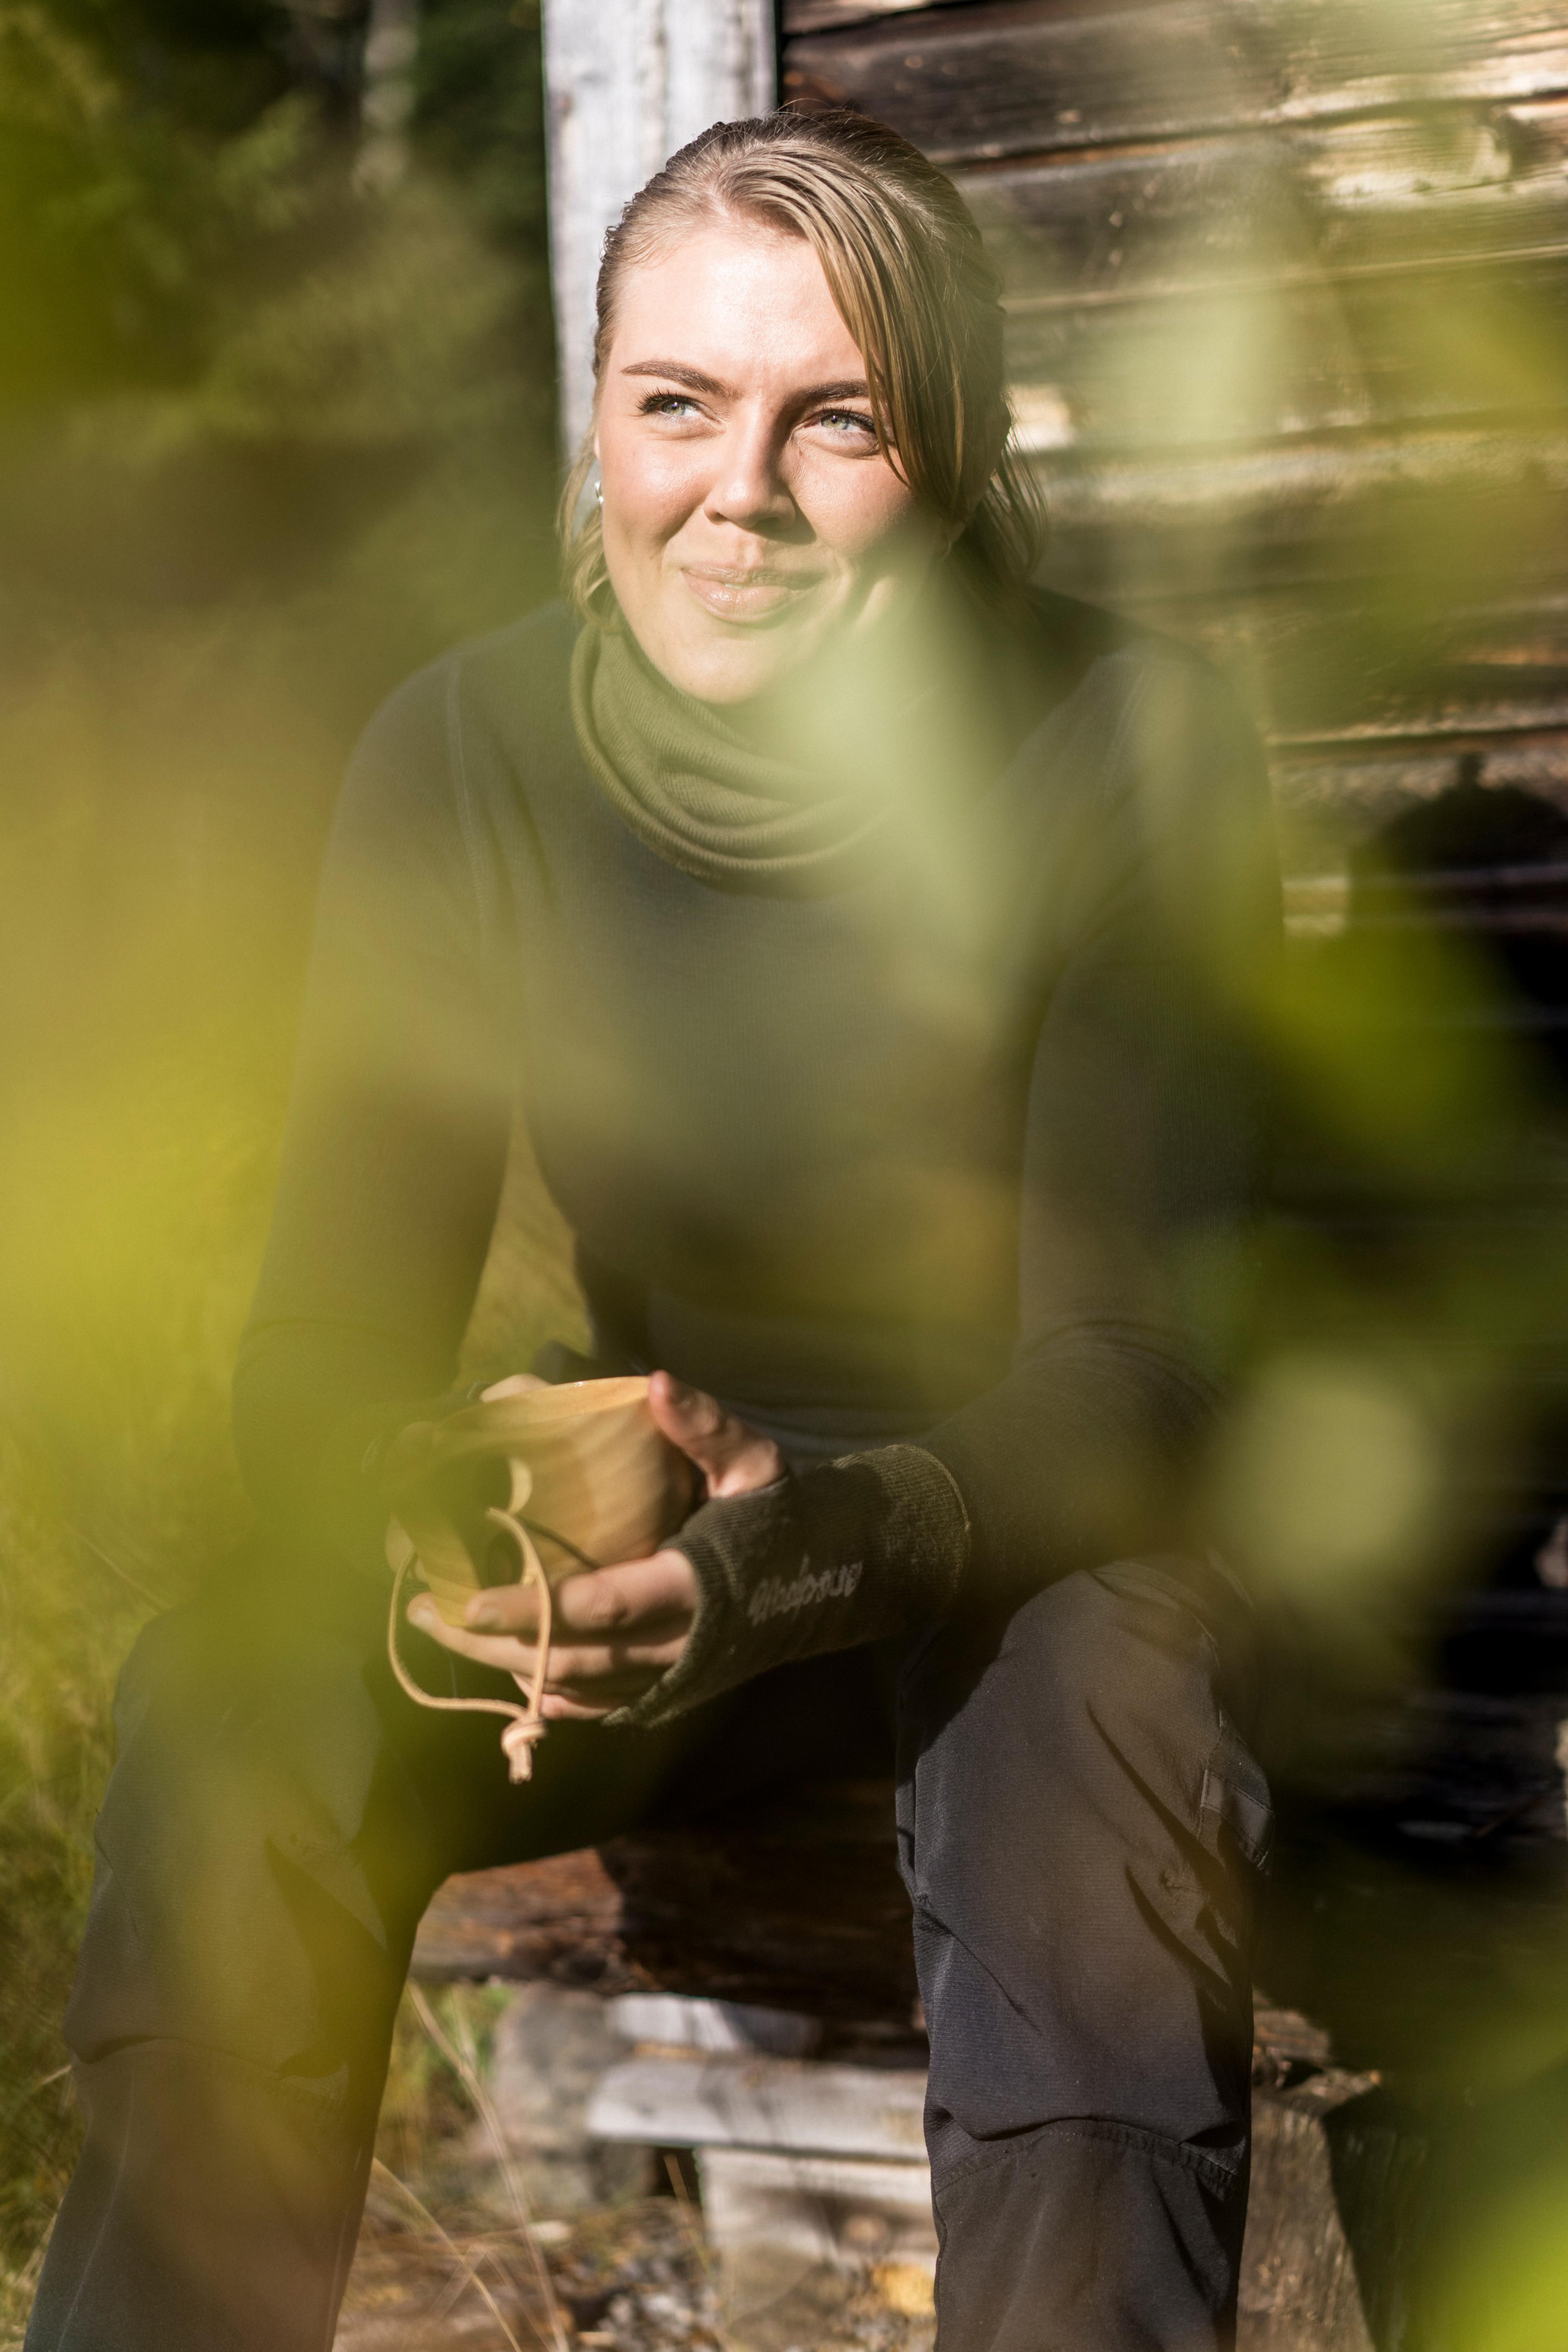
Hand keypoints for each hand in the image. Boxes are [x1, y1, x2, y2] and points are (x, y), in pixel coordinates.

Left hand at [405, 1371, 784, 1718]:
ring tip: (445, 1633)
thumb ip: (705, 1427)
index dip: (534, 1609)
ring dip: (508, 1667)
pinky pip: (601, 1706)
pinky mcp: (671, 1688)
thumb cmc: (780, 1513)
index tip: (471, 1598)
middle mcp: (679, 1644)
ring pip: (578, 1689)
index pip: (600, 1607)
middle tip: (429, 1613)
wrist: (830, 1578)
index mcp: (694, 1586)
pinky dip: (552, 1698)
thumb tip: (657, 1385)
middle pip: (573, 1659)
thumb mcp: (753, 1461)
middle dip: (497, 1641)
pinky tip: (510, 1675)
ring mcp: (673, 1674)